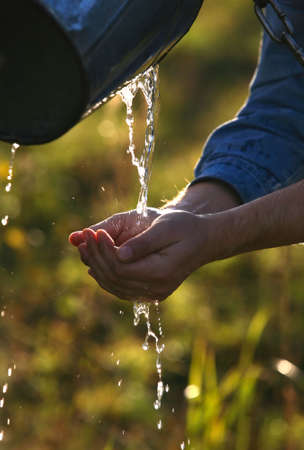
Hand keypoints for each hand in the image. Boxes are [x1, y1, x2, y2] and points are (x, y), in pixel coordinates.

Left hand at [73, 209, 210, 301]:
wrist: (203, 240)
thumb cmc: (184, 227)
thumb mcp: (165, 228)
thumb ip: (143, 242)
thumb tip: (119, 254)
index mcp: (161, 272)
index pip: (120, 267)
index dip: (103, 250)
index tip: (94, 232)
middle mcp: (157, 288)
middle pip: (115, 278)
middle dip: (95, 256)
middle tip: (83, 236)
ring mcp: (154, 293)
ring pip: (115, 286)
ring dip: (97, 266)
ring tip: (84, 247)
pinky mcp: (150, 291)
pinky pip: (122, 288)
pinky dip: (106, 276)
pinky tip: (94, 264)